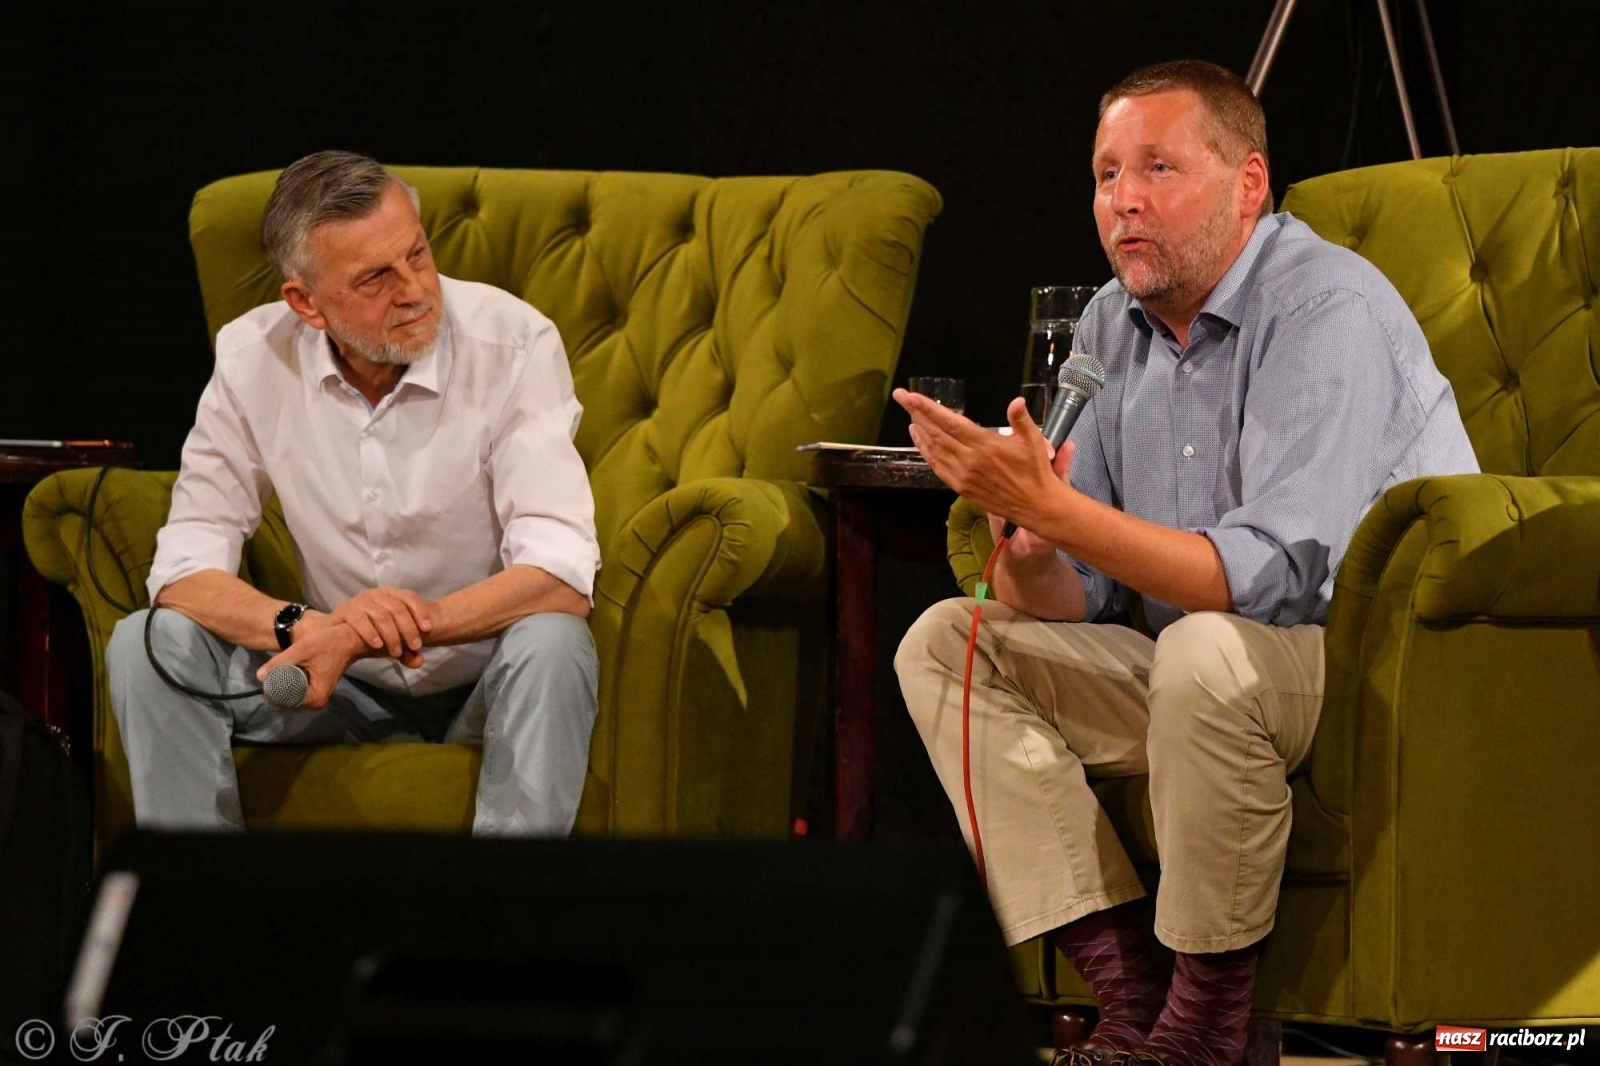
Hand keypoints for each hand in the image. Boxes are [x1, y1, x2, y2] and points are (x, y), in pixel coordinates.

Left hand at [255, 621, 366, 709]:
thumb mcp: (302, 650)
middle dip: (279, 685)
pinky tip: (292, 668)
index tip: (270, 675)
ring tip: (283, 667)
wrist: (349, 637)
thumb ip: (279, 663)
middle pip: (288, 699)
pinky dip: (293, 680)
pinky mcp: (317, 690)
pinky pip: (298, 689)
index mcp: (316, 697)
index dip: (275, 689)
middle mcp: (317, 702)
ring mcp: (318, 697)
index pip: (286, 701)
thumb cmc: (328, 643)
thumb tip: (259, 676)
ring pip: (292, 694)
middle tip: (275, 669)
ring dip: (285, 682)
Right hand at [316, 586, 433, 667]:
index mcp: (390, 594)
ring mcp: (360, 601)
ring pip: (381, 616)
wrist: (338, 635)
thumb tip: (419, 662)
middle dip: (409, 629)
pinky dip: (370, 633)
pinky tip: (378, 645)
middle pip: (397, 608)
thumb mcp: (392, 641)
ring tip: (397, 652)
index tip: (428, 629)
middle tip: (415, 647)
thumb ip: (406, 651)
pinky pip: (360, 620)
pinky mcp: (345, 611)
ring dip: (392, 635)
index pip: (409, 597)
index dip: (420, 612)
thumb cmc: (371, 634)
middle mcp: (376, 594)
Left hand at [895, 391, 1074, 530]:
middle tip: (900, 397)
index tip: (911, 397)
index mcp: (986, 446)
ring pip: (934, 449)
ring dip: (919, 431)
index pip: (950, 423)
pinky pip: (938, 467)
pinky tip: (920, 440)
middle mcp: (970, 461)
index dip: (928, 409)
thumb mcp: (1034, 441)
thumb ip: (1021, 420)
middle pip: (936, 433)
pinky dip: (926, 452)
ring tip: (910, 415)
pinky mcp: (961, 487)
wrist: (1035, 506)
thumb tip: (1016, 401)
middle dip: (916, 413)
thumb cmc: (1035, 471)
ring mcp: (963, 476)